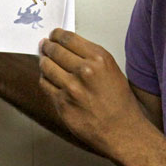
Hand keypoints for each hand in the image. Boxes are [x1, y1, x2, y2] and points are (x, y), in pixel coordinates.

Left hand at [38, 28, 150, 158]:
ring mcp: (71, 87)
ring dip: (43, 61)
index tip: (53, 35)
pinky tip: (47, 78)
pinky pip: (45, 84)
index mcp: (99, 58)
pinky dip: (44, 79)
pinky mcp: (62, 103)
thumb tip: (68, 48)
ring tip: (44, 60)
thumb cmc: (120, 103)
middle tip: (45, 46)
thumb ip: (90, 57)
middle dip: (48, 46)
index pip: (68, 38)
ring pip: (46, 66)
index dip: (56, 35)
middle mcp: (85, 70)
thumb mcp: (111, 70)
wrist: (121, 130)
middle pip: (55, 50)